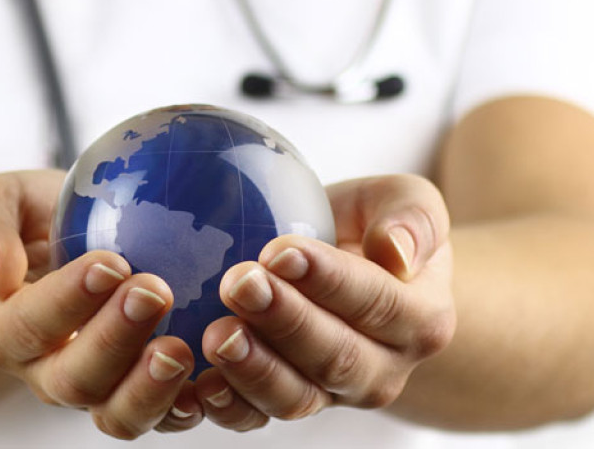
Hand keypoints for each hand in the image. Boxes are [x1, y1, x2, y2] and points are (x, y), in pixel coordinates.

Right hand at [0, 170, 202, 438]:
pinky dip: (184, 407)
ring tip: (181, 347)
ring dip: (150, 388)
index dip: (67, 300)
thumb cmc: (24, 218)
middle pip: (74, 379)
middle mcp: (43, 371)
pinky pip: (160, 416)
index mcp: (0, 329)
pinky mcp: (135, 392)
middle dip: (115, 341)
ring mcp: (93, 389)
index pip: (27, 325)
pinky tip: (212, 379)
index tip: (110, 262)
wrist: (56, 244)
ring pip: (116, 413)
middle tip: (156, 291)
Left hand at [194, 175, 455, 430]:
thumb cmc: (372, 226)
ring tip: (215, 334)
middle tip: (238, 284)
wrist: (353, 268)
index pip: (375, 301)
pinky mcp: (289, 402)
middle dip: (282, 321)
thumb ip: (412, 219)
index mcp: (420, 320)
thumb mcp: (405, 202)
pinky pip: (257, 417)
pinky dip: (229, 407)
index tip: (279, 250)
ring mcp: (333, 394)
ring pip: (295, 396)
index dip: (327, 279)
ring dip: (252, 368)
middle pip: (334, 356)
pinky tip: (200, 384)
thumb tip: (396, 251)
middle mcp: (381, 369)